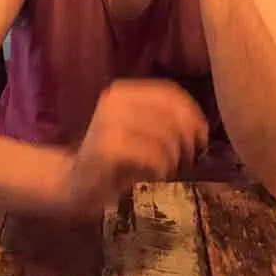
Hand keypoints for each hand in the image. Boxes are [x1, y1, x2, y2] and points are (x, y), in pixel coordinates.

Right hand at [65, 79, 207, 215]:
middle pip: (173, 115)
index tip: (202, 137)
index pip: (170, 92)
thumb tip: (202, 128)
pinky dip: (161, 170)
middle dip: (187, 140)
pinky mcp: (110, 148)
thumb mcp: (139, 130)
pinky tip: (152, 176)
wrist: (73, 184)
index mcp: (123, 91)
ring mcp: (110, 122)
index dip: (192, 113)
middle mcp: (115, 100)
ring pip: (167, 138)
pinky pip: (155, 157)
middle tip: (185, 160)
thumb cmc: (114, 159)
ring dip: (174, 160)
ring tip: (164, 170)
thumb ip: (164, 120)